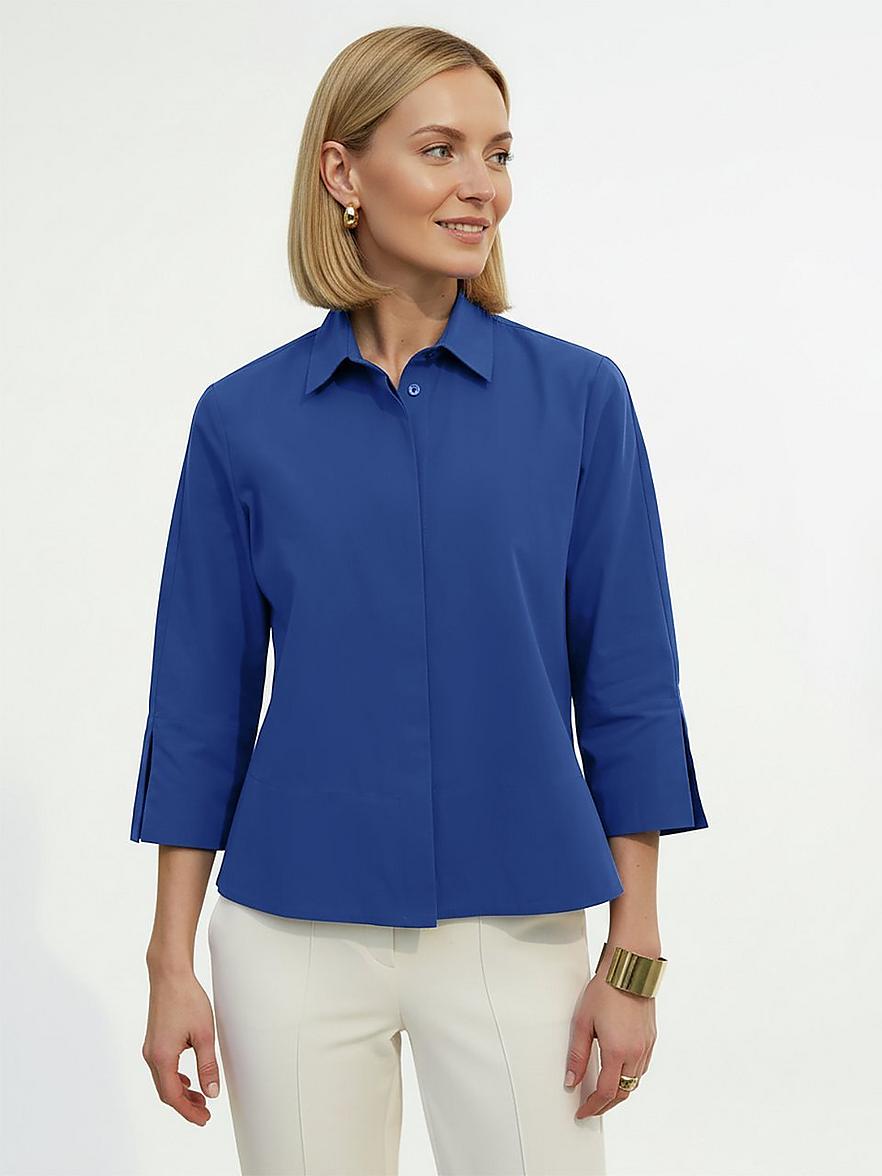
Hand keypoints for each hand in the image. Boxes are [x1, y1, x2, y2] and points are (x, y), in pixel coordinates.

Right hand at [141, 966, 220, 1124]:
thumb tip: (211, 1092)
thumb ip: (207, 1066)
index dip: (189, 1111)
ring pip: (163, 1080)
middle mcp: (152, 1055)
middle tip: (204, 1113)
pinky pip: (162, 1068)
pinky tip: (187, 1079)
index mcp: (162, 1058)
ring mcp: (151, 1048)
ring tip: (200, 1097)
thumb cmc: (186, 1000)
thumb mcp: (204, 1035)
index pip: (173, 1096)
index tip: (204, 1119)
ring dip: (180, 1092)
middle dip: (185, 1105)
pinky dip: (174, 1079)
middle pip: (166, 1092)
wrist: (170, 975)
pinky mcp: (154, 1040)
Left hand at [564, 961, 656, 1118]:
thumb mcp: (582, 1022)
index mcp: (617, 1051)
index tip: (583, 1111)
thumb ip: (577, 1055)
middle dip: (606, 1104)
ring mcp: (646, 1046)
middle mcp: (635, 1053)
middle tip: (591, 1107)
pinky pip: (642, 1068)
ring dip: (619, 1091)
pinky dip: (630, 1077)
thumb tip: (571, 1080)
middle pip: (623, 1093)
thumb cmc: (606, 990)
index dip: (593, 1106)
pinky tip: (619, 1071)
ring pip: (635, 1082)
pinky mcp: (651, 1039)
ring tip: (602, 1092)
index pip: (605, 1092)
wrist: (630, 969)